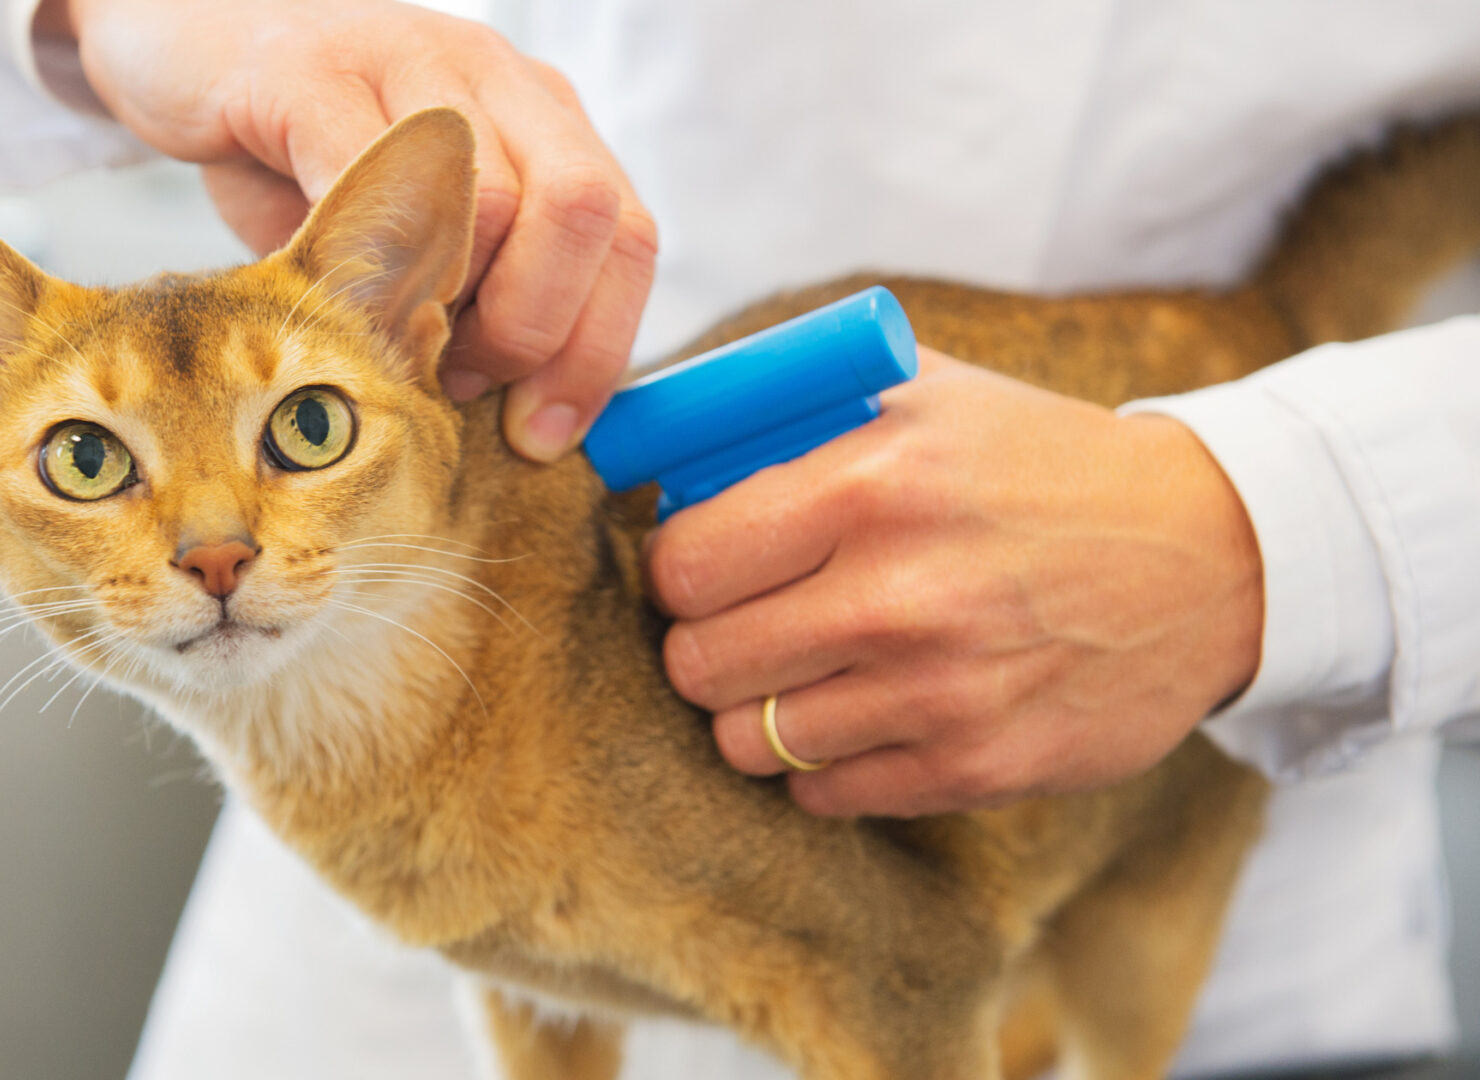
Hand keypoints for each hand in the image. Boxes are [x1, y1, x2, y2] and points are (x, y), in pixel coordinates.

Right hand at [35, 0, 657, 461]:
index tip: (541, 433)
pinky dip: (364, 262)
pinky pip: (373, 177)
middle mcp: (497, 78)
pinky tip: (332, 296)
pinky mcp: (312, 73)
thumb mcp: (409, 229)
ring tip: (394, 345)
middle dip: (537, 333)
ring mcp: (411, 62)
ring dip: (454, 310)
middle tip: (464, 384)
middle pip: (586, 214)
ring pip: (496, 202)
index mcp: (542, 120)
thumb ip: (472, 298)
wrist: (179, 43)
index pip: (628, 240)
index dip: (598, 352)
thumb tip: (518, 417)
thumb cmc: (300, 151)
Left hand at [645, 349, 1264, 816]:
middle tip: (741, 624)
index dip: (677, 568)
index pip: (685, 563)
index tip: (702, 567)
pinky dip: (822, 762)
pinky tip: (863, 712)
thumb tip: (663, 440)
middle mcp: (901, 594)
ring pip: (749, 741)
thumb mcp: (927, 393)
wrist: (1210, 556)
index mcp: (875, 484)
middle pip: (700, 662)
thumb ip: (794, 408)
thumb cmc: (1040, 466)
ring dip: (756, 711)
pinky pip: (824, 794)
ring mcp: (941, 693)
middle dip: (704, 643)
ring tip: (799, 672)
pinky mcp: (978, 769)